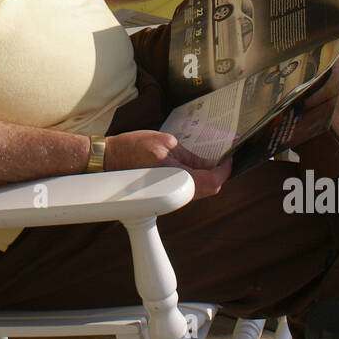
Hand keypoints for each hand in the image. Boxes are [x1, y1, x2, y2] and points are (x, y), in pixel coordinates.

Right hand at [103, 130, 231, 199]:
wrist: (109, 159)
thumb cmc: (133, 147)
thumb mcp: (167, 143)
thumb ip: (190, 156)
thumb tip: (208, 164)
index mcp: (177, 176)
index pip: (213, 181)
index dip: (225, 170)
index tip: (229, 159)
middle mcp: (175, 191)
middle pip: (209, 189)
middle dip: (218, 175)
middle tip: (221, 159)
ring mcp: (169, 196)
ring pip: (199, 192)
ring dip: (207, 178)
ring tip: (207, 161)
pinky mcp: (164, 195)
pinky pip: (187, 191)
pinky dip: (195, 181)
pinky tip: (192, 168)